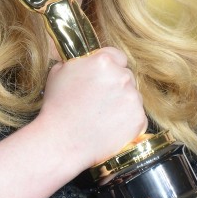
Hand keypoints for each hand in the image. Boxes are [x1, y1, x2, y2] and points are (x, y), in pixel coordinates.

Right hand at [36, 47, 146, 169]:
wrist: (61, 140)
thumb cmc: (56, 107)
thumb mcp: (59, 71)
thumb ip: (79, 61)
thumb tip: (85, 59)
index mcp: (103, 61)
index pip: (118, 57)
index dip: (110, 67)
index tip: (103, 78)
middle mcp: (122, 77)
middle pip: (126, 76)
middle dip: (116, 85)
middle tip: (100, 100)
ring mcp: (133, 98)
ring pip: (133, 96)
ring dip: (122, 102)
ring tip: (102, 115)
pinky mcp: (139, 119)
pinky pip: (137, 115)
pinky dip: (127, 120)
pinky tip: (110, 126)